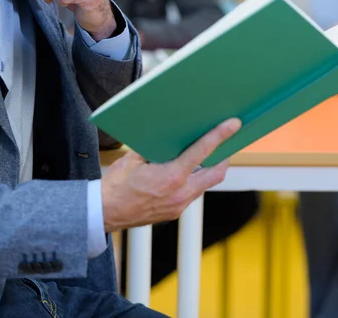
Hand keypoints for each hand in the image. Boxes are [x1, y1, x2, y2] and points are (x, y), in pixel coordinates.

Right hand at [101, 117, 240, 231]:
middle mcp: (180, 193)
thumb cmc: (116, 184)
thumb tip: (170, 135)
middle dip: (223, 156)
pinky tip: (185, 171)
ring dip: (207, 169)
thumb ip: (155, 148)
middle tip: (226, 141)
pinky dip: (193, 180)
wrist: (104, 212)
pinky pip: (192, 194)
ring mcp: (179, 206)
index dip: (220, 135)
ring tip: (206, 155)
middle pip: (215, 173)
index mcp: (171, 176)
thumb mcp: (134, 158)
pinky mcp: (174, 213)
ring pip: (204, 184)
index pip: (202, 151)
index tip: (233, 124)